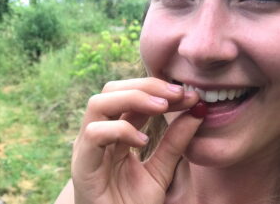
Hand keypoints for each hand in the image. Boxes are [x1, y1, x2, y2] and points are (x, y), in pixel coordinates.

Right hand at [72, 77, 202, 203]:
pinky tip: (142, 141)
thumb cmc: (133, 202)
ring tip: (162, 107)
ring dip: (133, 99)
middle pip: (112, 90)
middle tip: (177, 93)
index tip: (187, 93)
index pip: (131, 96)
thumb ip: (176, 141)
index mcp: (114, 131)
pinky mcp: (82, 163)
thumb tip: (197, 111)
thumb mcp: (161, 168)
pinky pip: (95, 134)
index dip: (158, 89)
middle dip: (146, 86)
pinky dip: (120, 130)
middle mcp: (99, 132)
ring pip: (98, 103)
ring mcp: (87, 146)